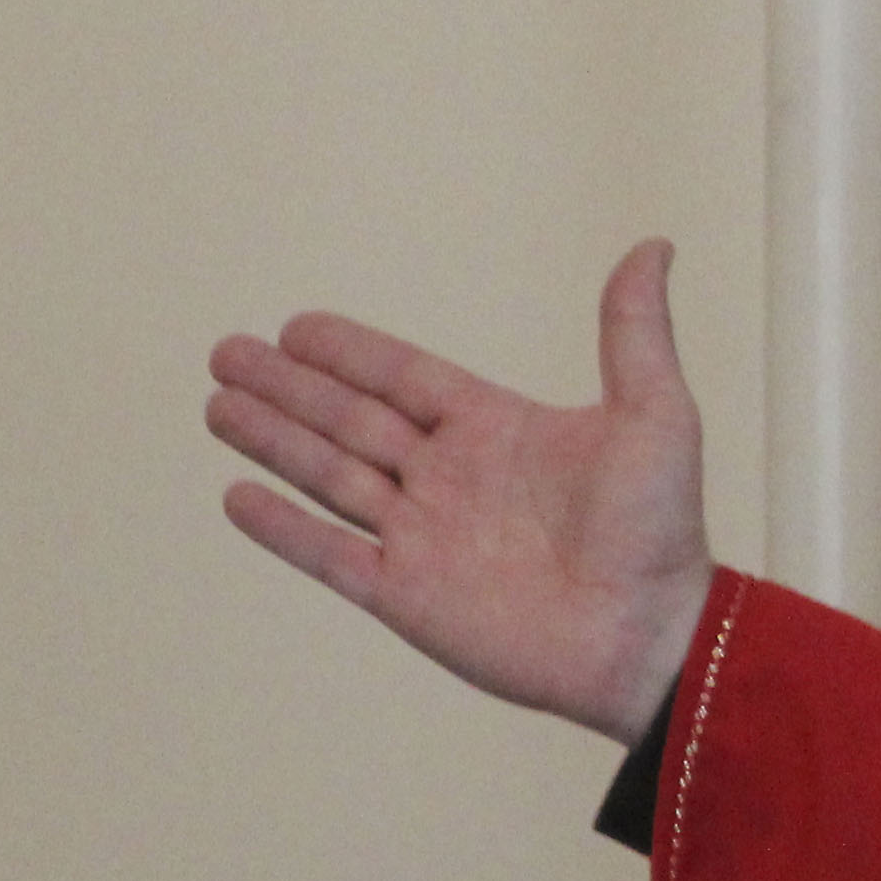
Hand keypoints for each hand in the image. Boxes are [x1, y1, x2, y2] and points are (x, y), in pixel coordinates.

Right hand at [207, 240, 713, 744]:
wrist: (649, 636)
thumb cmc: (662, 529)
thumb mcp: (656, 414)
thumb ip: (636, 330)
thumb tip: (655, 244)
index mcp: (499, 431)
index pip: (406, 379)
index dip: (352, 353)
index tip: (297, 326)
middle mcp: (452, 480)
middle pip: (351, 420)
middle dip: (289, 388)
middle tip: (227, 350)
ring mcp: (425, 538)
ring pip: (329, 476)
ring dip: (273, 440)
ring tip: (217, 404)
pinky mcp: (408, 597)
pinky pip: (330, 555)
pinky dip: (284, 528)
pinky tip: (237, 495)